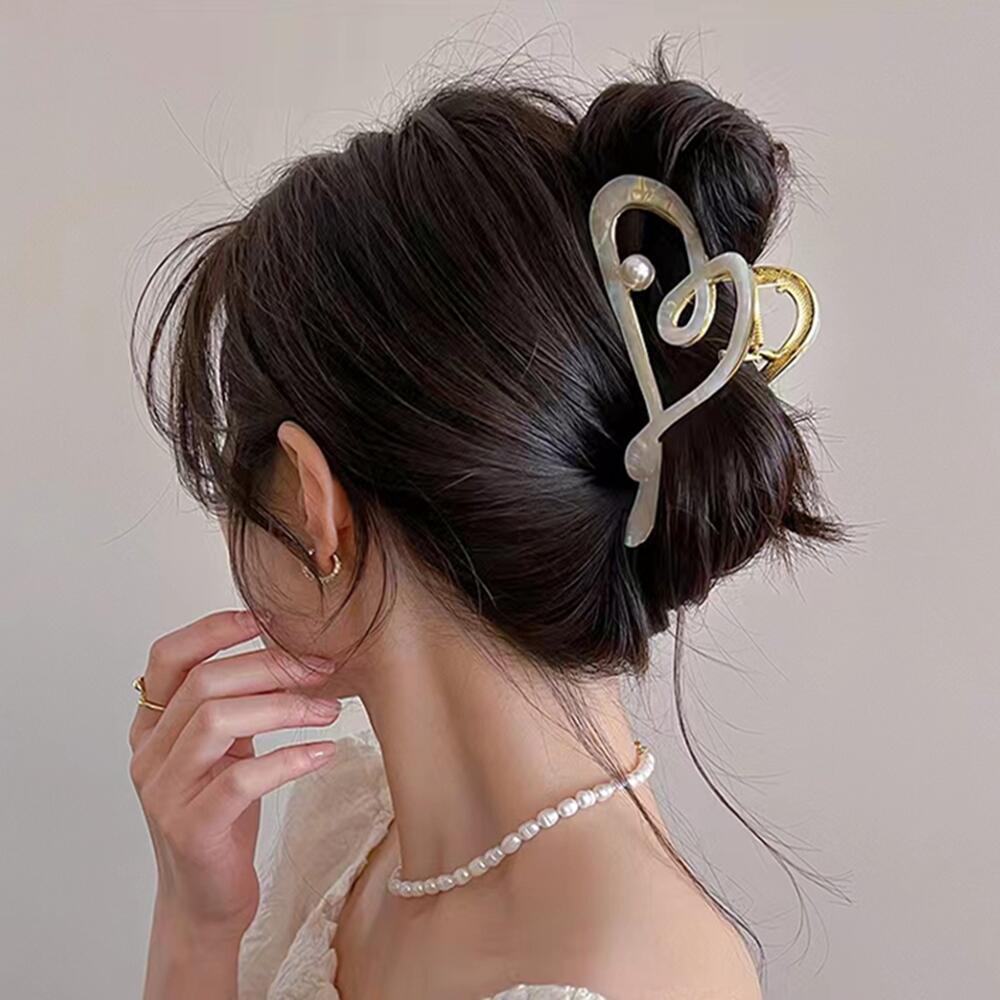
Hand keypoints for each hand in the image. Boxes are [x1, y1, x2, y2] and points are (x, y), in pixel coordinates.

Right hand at [128, 609, 341, 937]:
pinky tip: (324, 753)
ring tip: (330, 709)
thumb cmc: (222, 816)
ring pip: (218, 721)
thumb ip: (238, 704)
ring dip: (285, 706)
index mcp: (153, 728)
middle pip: (204, 683)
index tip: (266, 617)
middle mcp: (149, 755)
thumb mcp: (225, 751)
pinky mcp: (191, 828)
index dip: (213, 629)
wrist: (205, 902)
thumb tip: (293, 652)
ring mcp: (165, 793)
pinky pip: (242, 778)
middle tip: (322, 667)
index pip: (166, 658)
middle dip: (271, 665)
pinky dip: (290, 758)